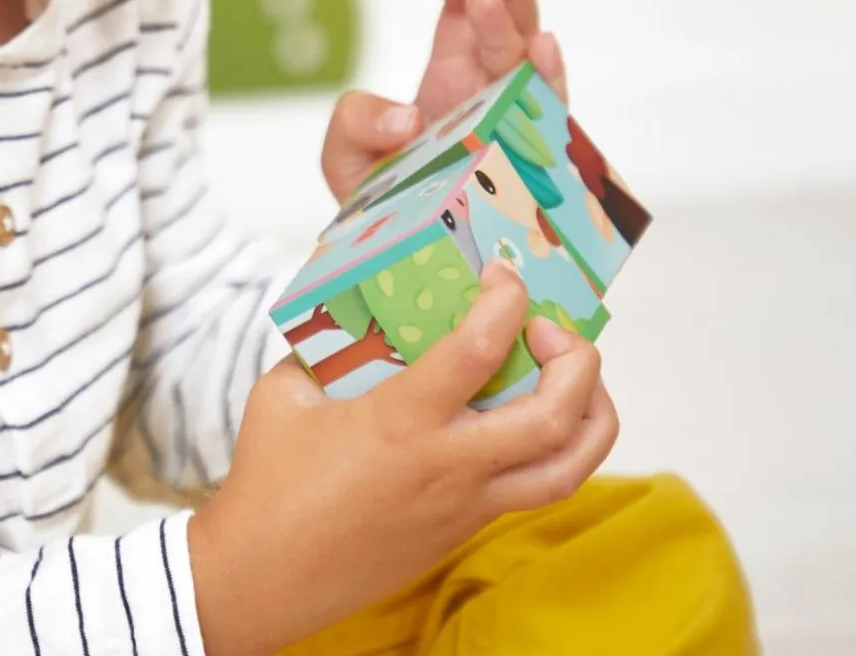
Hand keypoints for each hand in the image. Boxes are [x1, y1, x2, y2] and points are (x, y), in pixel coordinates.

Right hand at [188, 261, 616, 655]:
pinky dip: (554, 447)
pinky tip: (528, 420)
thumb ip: (325, 349)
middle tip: (547, 331)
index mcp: (401, 421)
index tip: (503, 276)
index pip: (479, 349)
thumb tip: (355, 318)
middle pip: (556, 416)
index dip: (505, 300)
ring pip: (568, 468)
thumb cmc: (268, 481)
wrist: (263, 578)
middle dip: (577, 361)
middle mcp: (449, 465)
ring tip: (574, 380)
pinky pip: (534, 490)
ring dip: (592, 415)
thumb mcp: (285, 393)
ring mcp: (465, 505)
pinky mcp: (464, 531)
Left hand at [322, 0, 568, 202]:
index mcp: (451, 80)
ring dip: (520, 19)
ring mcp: (512, 125)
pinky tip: (542, 49)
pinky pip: (548, 118)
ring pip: (531, 61)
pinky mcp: (528, 165)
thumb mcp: (345, 159)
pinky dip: (547, 81)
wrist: (400, 262)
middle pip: (509, 25)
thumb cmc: (381, 207)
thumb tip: (408, 119)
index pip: (466, 17)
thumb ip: (354, 124)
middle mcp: (488, 95)